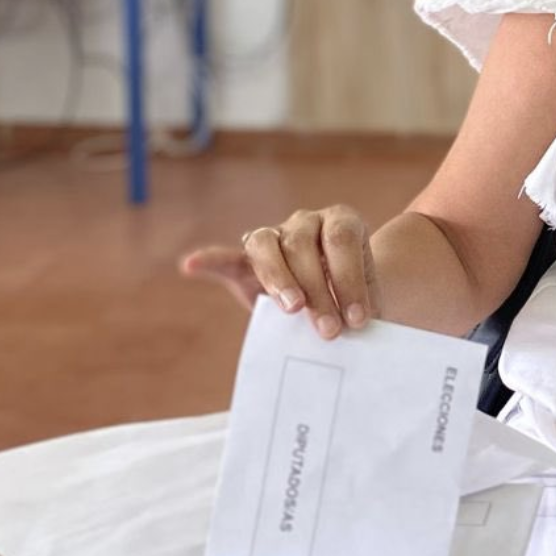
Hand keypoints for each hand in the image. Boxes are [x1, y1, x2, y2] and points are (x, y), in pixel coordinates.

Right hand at [181, 205, 379, 339]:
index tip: (358, 319)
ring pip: (268, 246)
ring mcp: (276, 236)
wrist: (341, 302)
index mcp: (343, 222)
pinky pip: (227, 257)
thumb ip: (358, 309)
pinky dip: (209, 260)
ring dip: (279, 279)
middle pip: (303, 246)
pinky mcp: (248, 260)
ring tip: (292, 309)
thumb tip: (359, 334)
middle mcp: (308, 221)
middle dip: (317, 290)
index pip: (342, 242)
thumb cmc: (356, 301)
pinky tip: (191, 265)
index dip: (350, 280)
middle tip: (329, 330)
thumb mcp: (365, 301)